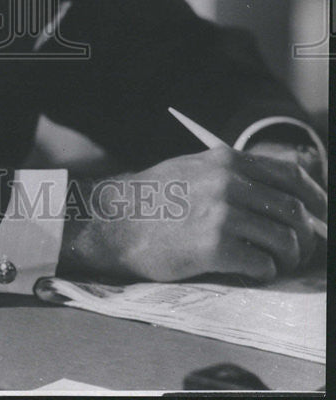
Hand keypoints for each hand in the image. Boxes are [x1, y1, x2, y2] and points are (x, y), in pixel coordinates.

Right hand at [58, 145, 326, 283]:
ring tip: (273, 263)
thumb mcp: (196, 168)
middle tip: (298, 251)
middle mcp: (228, 183)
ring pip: (284, 240)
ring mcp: (221, 214)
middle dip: (305, 236)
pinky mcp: (213, 247)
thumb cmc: (157, 197)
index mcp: (226, 160)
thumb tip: (283, 195)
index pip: (291, 176)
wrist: (117, 219)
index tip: (321, 216)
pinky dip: (263, 271)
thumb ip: (235, 175)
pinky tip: (249, 269)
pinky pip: (261, 265)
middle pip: (294, 211)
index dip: (316, 198)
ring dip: (286, 258)